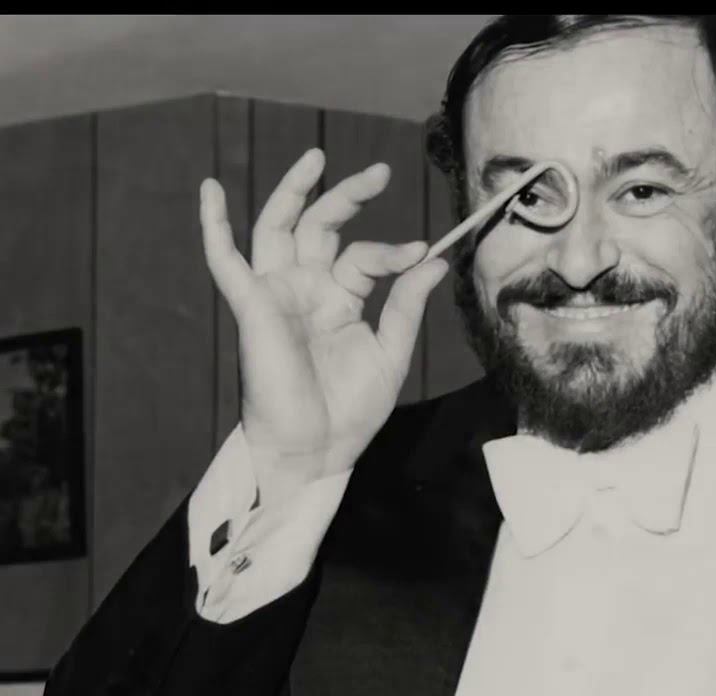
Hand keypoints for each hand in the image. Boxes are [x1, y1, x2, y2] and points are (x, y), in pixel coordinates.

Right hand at [199, 148, 448, 505]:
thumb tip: (435, 257)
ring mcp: (277, 295)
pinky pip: (225, 261)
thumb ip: (407, 304)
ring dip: (293, 190)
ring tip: (317, 157)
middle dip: (348, 196)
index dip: (393, 251)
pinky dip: (214, 225)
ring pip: (278, 227)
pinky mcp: (252, 307)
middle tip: (381, 172)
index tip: (421, 252)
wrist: (317, 450)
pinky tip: (211, 190)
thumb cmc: (351, 409)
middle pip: (321, 226)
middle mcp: (306, 289)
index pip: (364, 256)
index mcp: (339, 298)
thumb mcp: (391, 351)